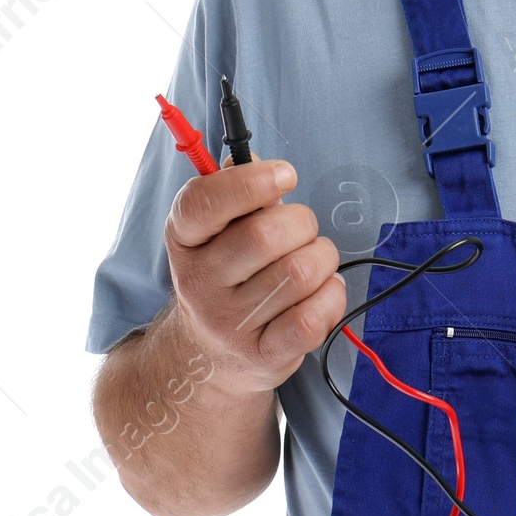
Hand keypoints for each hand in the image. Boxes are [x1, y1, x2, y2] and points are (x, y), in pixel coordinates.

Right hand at [164, 158, 346, 395]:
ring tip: (312, 262)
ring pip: (300, 272)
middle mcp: (198, 282)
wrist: (210, 354)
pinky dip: (331, 296)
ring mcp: (228, 322)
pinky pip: (312, 318)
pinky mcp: (262, 354)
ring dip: (322, 258)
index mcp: (184, 239)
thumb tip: (257, 160)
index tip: (285, 175)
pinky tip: (321, 291)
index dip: (251, 181)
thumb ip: (238, 189)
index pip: (203, 201)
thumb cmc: (230, 273)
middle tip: (302, 231)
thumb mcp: (219, 228)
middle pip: (267, 234)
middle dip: (302, 222)